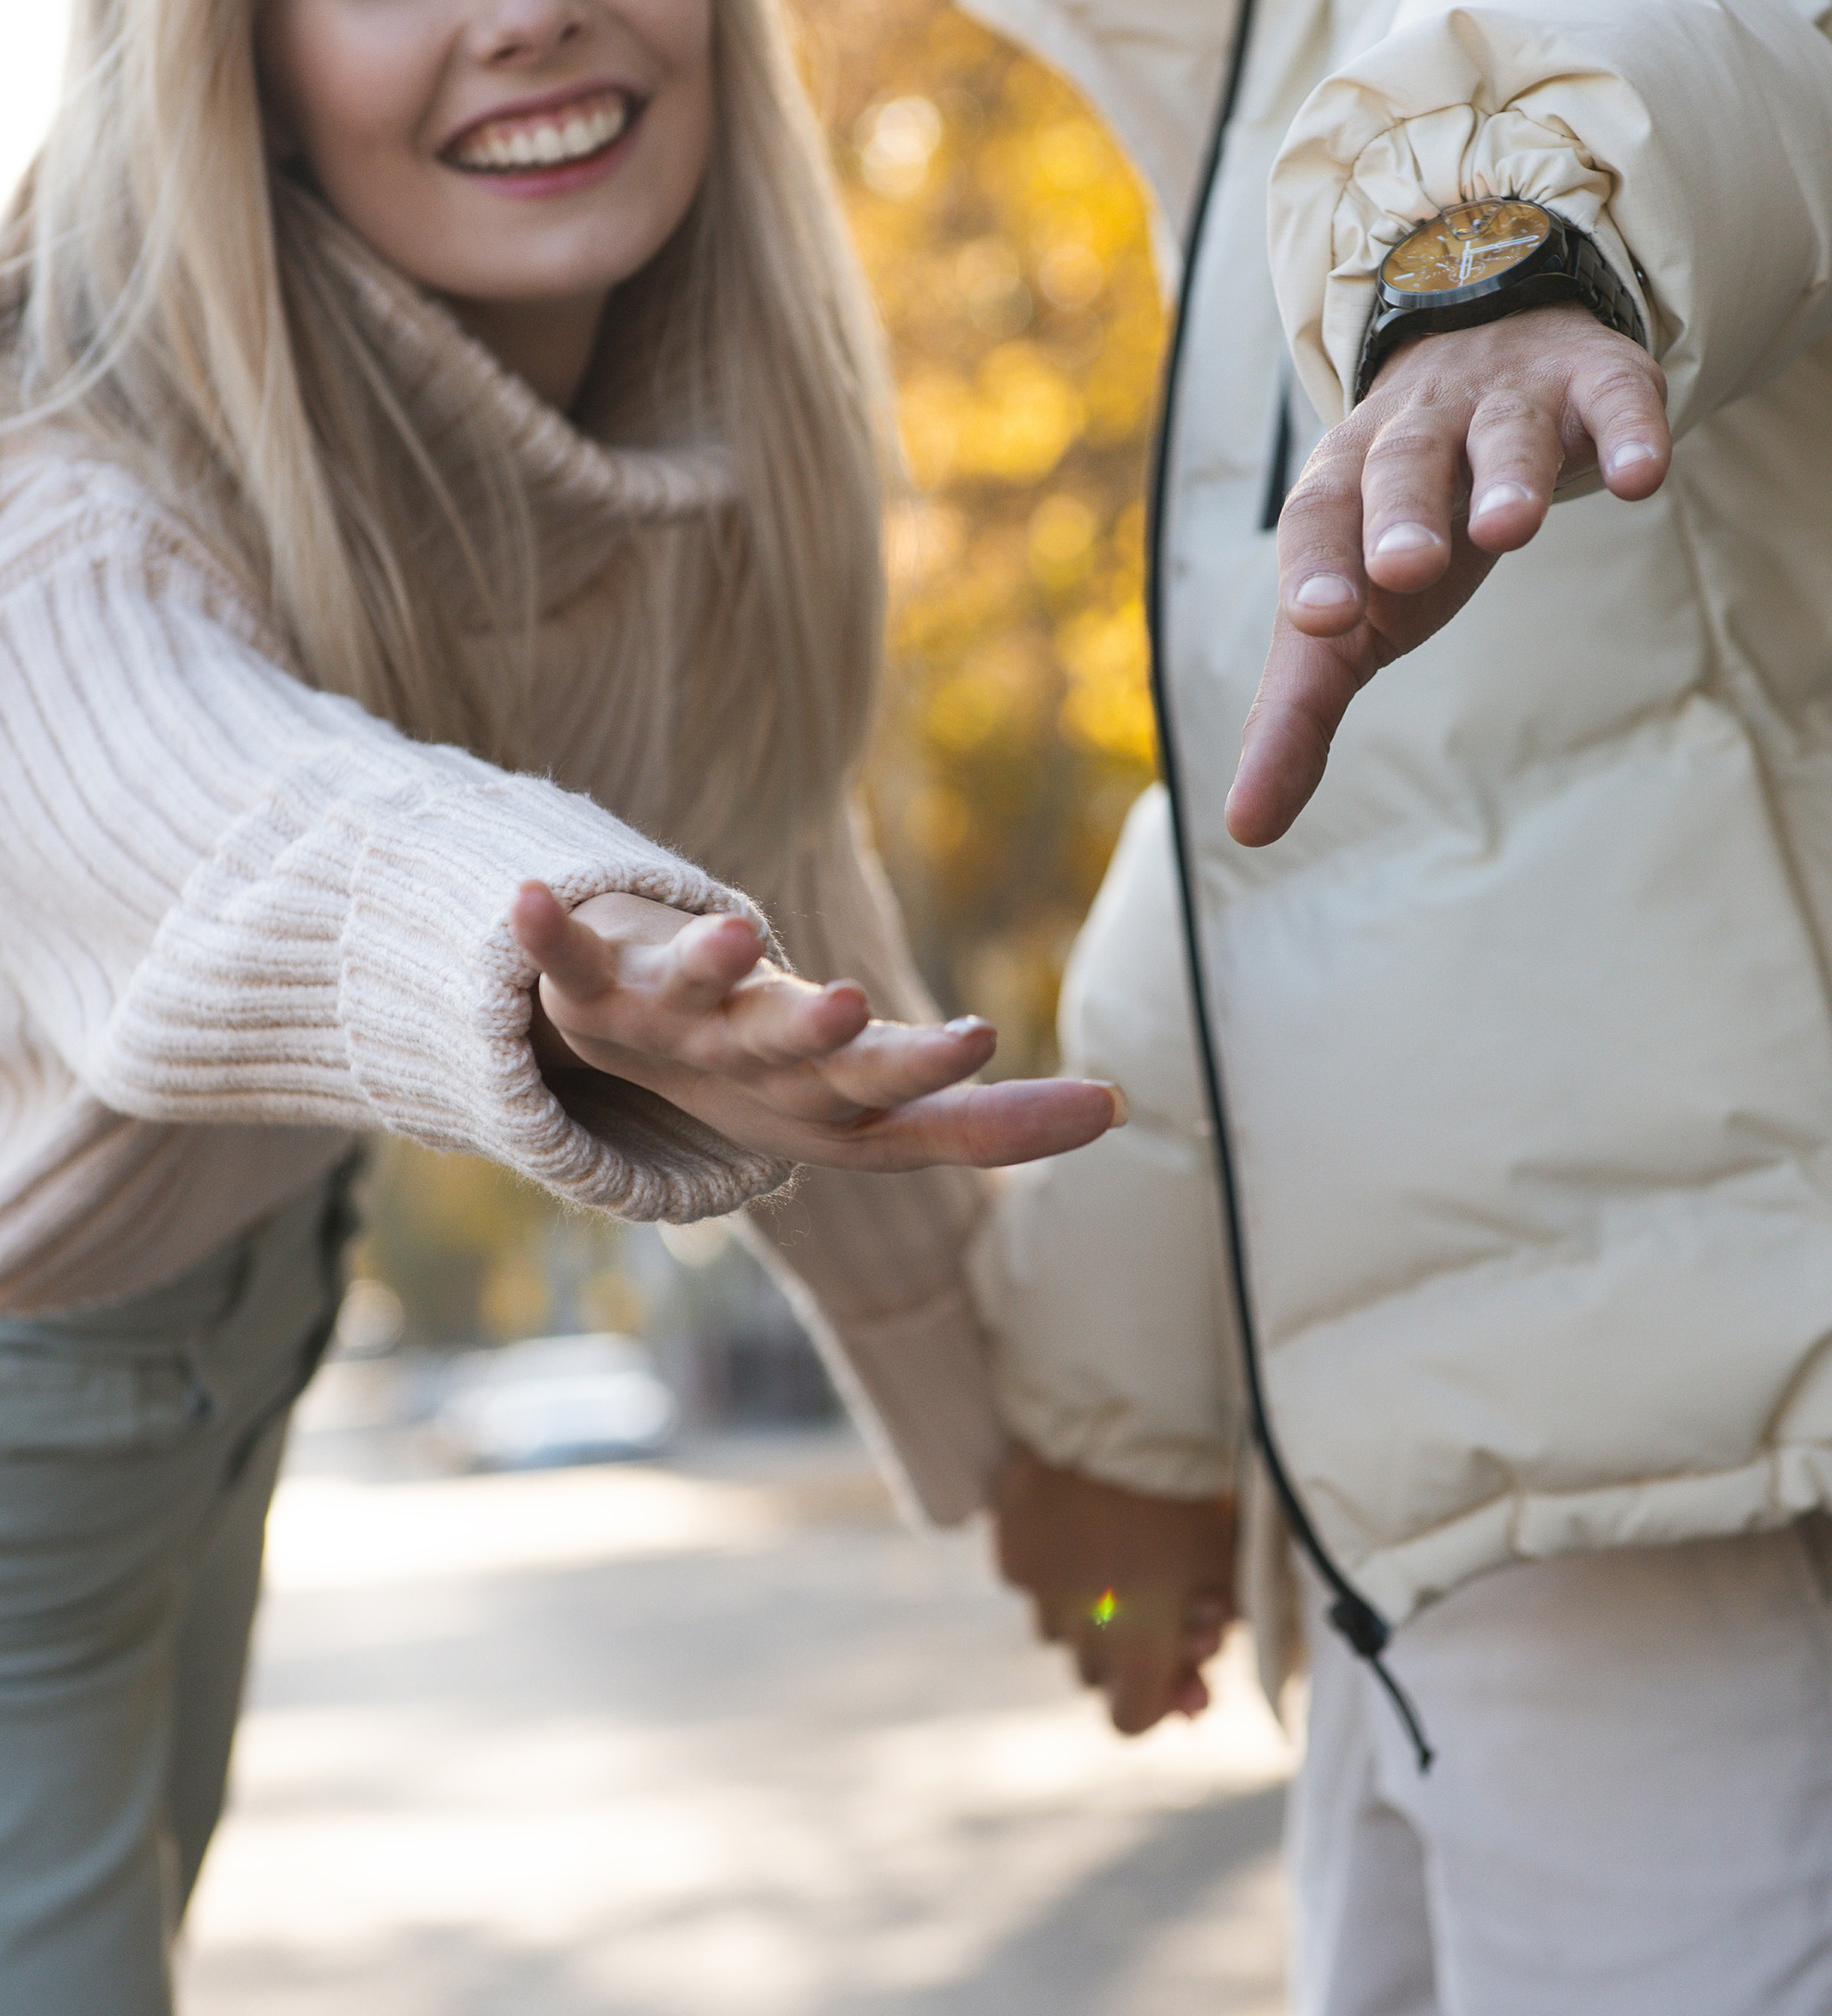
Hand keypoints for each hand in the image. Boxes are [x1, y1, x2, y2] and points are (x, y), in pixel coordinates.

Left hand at [513, 885, 1121, 1170]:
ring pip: (696, 1000)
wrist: (626, 1087)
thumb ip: (992, 1122)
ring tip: (737, 933)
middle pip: (789, 1052)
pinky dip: (544, 933)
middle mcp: (749, 1067)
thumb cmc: (780, 1090)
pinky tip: (525, 893)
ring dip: (711, 969)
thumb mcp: (884, 1112)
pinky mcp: (594, 993)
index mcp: (822, 1096)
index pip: (887, 1090)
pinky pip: (564, 963)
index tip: (981, 1035)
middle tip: (851, 1005)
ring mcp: (670, 1029)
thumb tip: (1121, 1111)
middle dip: (817, 1032)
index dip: (927, 1069)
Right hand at [992, 1447, 1236, 1733]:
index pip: (1131, 1720)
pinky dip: (1053, 1559)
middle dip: (1126, 1647)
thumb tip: (1196, 1702)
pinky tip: (1081, 1517)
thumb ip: (1215, 1633)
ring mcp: (1033, 1582)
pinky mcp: (1006, 1537)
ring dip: (1084, 1606)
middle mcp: (1075, 1625)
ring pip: (1056, 1623)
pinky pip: (1028, 1572)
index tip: (1181, 1665)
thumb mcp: (1225, 1561)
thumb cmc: (1190, 1484)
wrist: (1121, 1404)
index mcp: (1136, 1642)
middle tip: (1160, 1600)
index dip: (1158, 1700)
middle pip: (1095, 1670)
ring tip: (1118, 1549)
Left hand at [1225, 306, 1669, 847]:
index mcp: (1345, 484)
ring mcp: (1508, 402)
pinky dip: (1628, 430)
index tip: (1318, 619)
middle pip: (1403, 467)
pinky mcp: (1594, 383)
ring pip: (1503, 433)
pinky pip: (1612, 399)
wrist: (1487, 348)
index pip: (1317, 520)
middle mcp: (1419, 433)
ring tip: (1517, 526)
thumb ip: (1299, 712)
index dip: (1315, 565)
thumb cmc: (1407, 518)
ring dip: (1508, 474)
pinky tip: (1641, 476)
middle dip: (1403, 514)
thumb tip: (1247, 827)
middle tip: (1406, 569)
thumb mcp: (1354, 607)